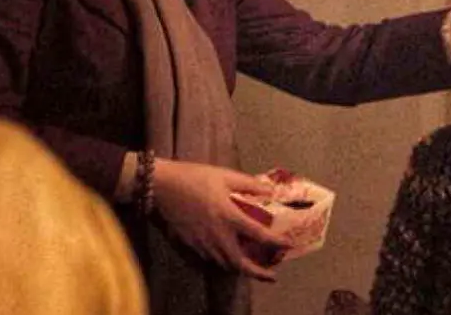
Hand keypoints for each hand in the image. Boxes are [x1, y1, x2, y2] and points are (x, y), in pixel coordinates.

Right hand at [151, 160, 290, 280]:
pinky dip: (223, 261)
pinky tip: (227, 256)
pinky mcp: (190, 244)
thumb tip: (270, 190)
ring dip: (240, 268)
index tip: (288, 245)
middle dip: (257, 272)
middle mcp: (217, 234)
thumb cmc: (195, 177)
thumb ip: (249, 184)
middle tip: (271, 275)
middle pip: (239, 262)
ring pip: (224, 263)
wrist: (162, 185)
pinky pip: (210, 258)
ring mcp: (202, 242)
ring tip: (252, 267)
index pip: (258, 235)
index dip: (276, 242)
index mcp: (229, 216)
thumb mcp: (225, 176)